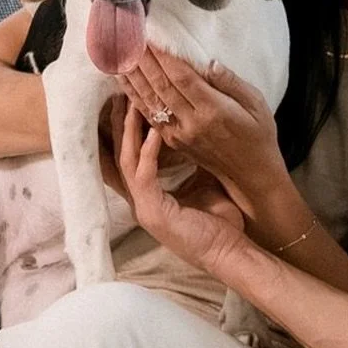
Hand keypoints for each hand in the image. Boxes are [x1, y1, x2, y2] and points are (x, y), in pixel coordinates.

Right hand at [111, 97, 247, 277]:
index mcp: (148, 194)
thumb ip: (192, 160)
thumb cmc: (220, 222)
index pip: (126, 157)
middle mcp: (140, 200)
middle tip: (119, 93)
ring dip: (129, 131)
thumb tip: (194, 133)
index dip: (123, 129)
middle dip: (118, 123)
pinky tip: (153, 132)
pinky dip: (147, 152)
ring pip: (125, 161)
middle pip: (117, 154)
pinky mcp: (153, 213)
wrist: (230, 253)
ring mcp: (144, 208)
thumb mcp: (203, 183)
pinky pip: (144, 176)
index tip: (126, 100)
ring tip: (131, 103)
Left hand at [122, 49, 285, 218]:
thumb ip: (231, 82)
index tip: (152, 37)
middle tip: (129, 37)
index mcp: (214, 111)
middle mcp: (193, 123)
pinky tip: (124, 80)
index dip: (164, 57)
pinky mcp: (173, 141)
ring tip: (119, 53)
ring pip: (150, 100)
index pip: (182, 78)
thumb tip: (209, 63)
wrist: (251, 174)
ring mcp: (180, 134)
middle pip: (161, 86)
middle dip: (143, 60)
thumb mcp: (257, 104)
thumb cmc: (258, 134)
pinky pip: (149, 115)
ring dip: (133, 76)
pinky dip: (134, 96)